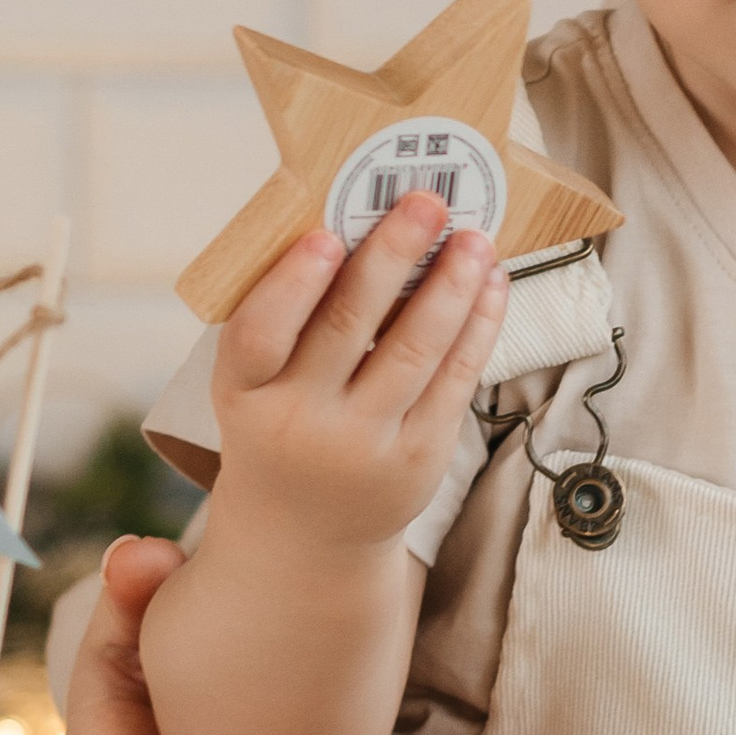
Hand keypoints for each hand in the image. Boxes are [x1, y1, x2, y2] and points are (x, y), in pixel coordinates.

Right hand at [208, 195, 508, 555]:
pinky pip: (455, 380)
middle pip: (349, 328)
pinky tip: (490, 284)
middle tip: (425, 201)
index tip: (326, 234)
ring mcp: (363, 446)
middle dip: (392, 257)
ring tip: (473, 237)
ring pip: (415, 351)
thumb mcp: (260, 384)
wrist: (303, 533)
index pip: (258, 335)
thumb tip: (362, 221)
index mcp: (245, 395)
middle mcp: (299, 424)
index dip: (291, 285)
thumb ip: (293, 319)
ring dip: (451, 285)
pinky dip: (478, 326)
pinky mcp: (419, 458)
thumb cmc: (281, 424)